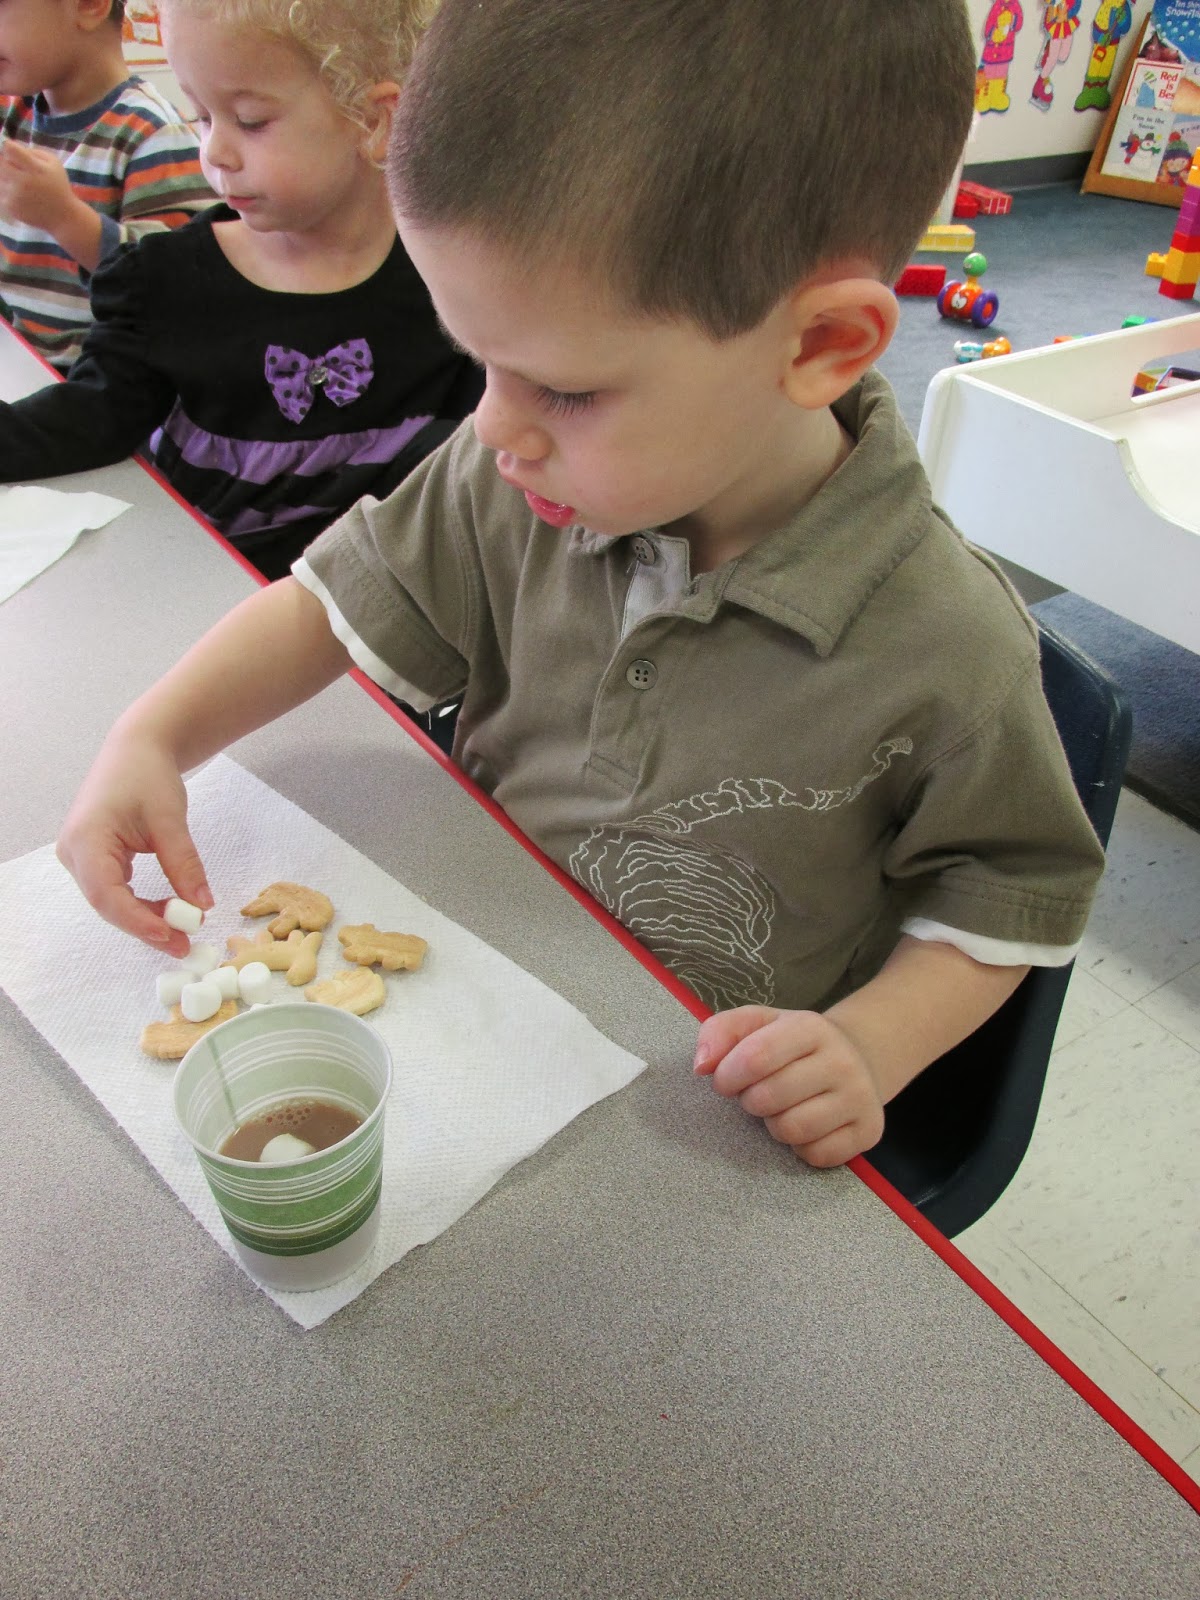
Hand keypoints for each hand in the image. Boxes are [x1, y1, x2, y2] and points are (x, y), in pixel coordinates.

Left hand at [0, 140, 77, 232]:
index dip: (10, 149)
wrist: (63, 216)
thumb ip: (33, 151)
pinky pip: (0, 192)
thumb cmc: (58, 186)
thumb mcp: (53, 162)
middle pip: (0, 163)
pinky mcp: (10, 207)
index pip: (9, 149)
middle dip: (7, 164)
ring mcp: (14, 196)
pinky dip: (6, 191)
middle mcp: (22, 182)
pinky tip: (19, 195)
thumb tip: (11, 147)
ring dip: (6, 178)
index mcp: (34, 169)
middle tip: (18, 171)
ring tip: (20, 184)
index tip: (15, 154)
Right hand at [56, 732, 212, 958]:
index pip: (107, 894)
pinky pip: (116, 890)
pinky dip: (142, 903)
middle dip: (146, 926)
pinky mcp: (94, 859)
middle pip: (108, 903)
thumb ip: (184, 864)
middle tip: (184, 945)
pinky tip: (170, 910)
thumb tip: (202, 905)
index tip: (171, 936)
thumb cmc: (148, 775)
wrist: (137, 749)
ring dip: (146, 917)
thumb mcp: (170, 820)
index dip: (137, 921)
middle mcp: (74, 852)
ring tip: (184, 930)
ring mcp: (81, 857)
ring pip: (112, 901)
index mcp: (86, 839)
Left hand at [694, 1005, 884, 1167]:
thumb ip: (720, 1031)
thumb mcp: (759, 1024)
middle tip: (760, 1092)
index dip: (728, 1076)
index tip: (726, 1080)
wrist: (857, 1058)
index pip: (755, 1057)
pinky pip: (816, 1155)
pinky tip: (807, 1125)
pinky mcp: (868, 1131)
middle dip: (751, 1100)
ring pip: (792, 1130)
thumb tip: (702, 1065)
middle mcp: (842, 1061)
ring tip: (783, 1108)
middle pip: (768, 1098)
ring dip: (775, 1125)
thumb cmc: (794, 1044)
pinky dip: (801, 1147)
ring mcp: (860, 1098)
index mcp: (811, 1027)